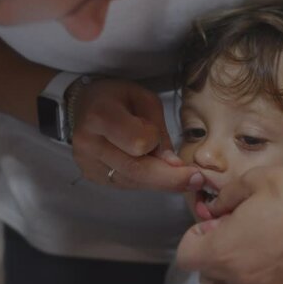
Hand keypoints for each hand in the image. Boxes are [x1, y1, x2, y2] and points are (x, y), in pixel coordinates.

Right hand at [71, 78, 202, 190]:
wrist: (85, 106)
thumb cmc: (118, 98)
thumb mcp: (144, 100)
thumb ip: (159, 130)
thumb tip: (173, 165)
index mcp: (100, 116)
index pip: (137, 143)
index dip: (158, 146)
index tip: (172, 149)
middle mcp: (88, 143)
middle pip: (136, 170)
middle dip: (170, 179)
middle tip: (196, 181)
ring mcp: (87, 163)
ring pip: (133, 182)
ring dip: (159, 180)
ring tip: (176, 172)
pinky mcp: (91, 176)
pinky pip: (126, 184)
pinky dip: (145, 180)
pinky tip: (153, 170)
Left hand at [176, 165, 282, 283]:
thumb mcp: (253, 181)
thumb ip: (225, 197)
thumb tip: (214, 208)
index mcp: (225, 249)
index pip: (186, 256)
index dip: (194, 236)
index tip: (214, 220)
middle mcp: (242, 275)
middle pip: (209, 269)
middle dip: (214, 247)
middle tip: (236, 222)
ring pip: (235, 276)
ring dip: (237, 257)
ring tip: (261, 230)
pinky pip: (262, 280)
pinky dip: (263, 264)